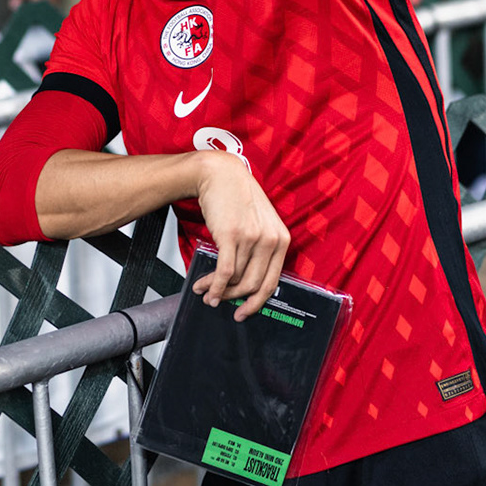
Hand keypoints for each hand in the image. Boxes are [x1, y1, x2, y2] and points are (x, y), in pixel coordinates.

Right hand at [191, 150, 289, 320]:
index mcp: (281, 239)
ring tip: (204, 291)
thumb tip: (245, 282)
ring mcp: (252, 238)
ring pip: (235, 279)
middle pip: (252, 284)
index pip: (272, 282)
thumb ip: (259, 249)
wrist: (219, 174)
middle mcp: (270, 240)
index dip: (257, 302)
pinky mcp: (232, 236)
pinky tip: (204, 287)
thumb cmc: (237, 197)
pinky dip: (214, 285)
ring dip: (217, 290)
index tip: (244, 311)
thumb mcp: (259, 222)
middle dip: (232, 298)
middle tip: (218, 302)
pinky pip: (224, 272)